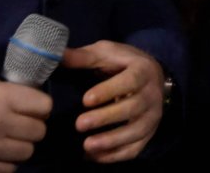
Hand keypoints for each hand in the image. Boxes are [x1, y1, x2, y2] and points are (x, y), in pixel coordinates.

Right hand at [0, 79, 50, 171]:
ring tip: (8, 140)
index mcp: (2, 98)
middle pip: (40, 131)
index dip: (40, 108)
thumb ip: (12, 90)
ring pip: (28, 151)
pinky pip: (10, 168)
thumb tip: (37, 96)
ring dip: (21, 147)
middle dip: (33, 129)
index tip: (32, 109)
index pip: (45, 106)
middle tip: (20, 126)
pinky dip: (6, 162)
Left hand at [61, 42, 164, 163]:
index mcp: (143, 70)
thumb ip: (84, 57)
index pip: (130, 81)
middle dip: (106, 118)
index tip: (86, 99)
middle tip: (80, 124)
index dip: (109, 91)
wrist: (152, 76)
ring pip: (136, 131)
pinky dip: (116, 155)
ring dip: (112, 140)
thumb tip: (56, 56)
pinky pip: (135, 148)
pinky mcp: (148, 133)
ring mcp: (152, 115)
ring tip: (87, 146)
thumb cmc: (123, 64)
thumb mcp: (106, 53)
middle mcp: (152, 93)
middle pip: (133, 108)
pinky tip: (94, 156)